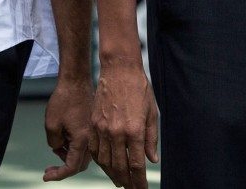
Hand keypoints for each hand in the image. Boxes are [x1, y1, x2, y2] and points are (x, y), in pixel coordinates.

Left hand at [42, 75, 93, 180]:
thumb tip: (58, 148)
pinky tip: (63, 138)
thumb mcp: (51, 124)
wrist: (76, 80)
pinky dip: (74, 146)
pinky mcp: (92, 126)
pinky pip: (84, 144)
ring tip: (55, 146)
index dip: (58, 175)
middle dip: (64, 167)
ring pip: (82, 154)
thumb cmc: (64, 99)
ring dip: (69, 156)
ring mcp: (93, 132)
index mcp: (83, 140)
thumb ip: (54, 143)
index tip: (45, 176)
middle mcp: (92, 139)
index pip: (71, 167)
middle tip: (49, 168)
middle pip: (79, 164)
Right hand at [89, 61, 158, 188]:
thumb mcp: (152, 112)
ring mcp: (102, 128)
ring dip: (112, 174)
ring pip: (105, 161)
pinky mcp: (93, 123)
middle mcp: (117, 132)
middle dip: (126, 182)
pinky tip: (106, 164)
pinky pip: (95, 149)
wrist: (119, 69)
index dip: (139, 182)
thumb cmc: (139, 88)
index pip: (136, 165)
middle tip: (131, 188)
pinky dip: (100, 161)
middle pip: (119, 167)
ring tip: (119, 180)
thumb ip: (151, 138)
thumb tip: (152, 159)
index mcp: (134, 130)